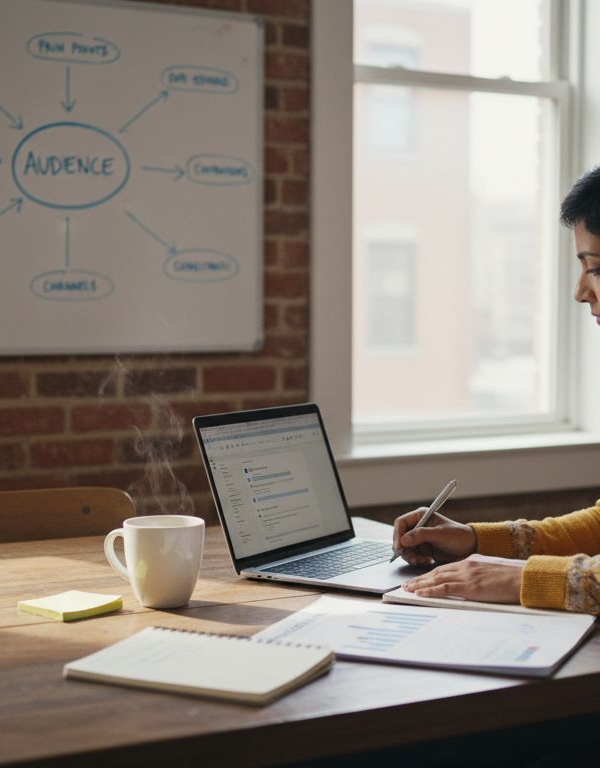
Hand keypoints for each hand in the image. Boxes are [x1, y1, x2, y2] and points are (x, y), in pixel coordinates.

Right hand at [392, 508, 475, 565]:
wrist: (469, 547)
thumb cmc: (458, 535)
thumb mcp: (440, 534)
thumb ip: (421, 535)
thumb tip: (403, 540)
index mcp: (420, 516)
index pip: (401, 523)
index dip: (398, 534)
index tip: (399, 547)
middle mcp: (417, 526)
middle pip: (401, 537)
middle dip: (405, 549)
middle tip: (412, 558)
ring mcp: (419, 538)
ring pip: (405, 548)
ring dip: (411, 557)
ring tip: (422, 561)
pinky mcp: (422, 549)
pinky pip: (412, 555)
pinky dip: (417, 560)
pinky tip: (427, 561)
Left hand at [403, 556, 522, 603]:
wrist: (524, 577)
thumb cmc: (513, 577)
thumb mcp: (491, 572)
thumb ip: (478, 575)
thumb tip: (472, 583)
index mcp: (470, 562)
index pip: (445, 568)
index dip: (430, 574)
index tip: (420, 579)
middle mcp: (465, 566)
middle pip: (437, 572)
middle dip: (420, 579)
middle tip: (407, 585)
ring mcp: (466, 575)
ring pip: (436, 579)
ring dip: (420, 585)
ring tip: (408, 589)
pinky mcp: (469, 586)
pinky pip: (444, 588)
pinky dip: (430, 590)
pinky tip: (420, 593)